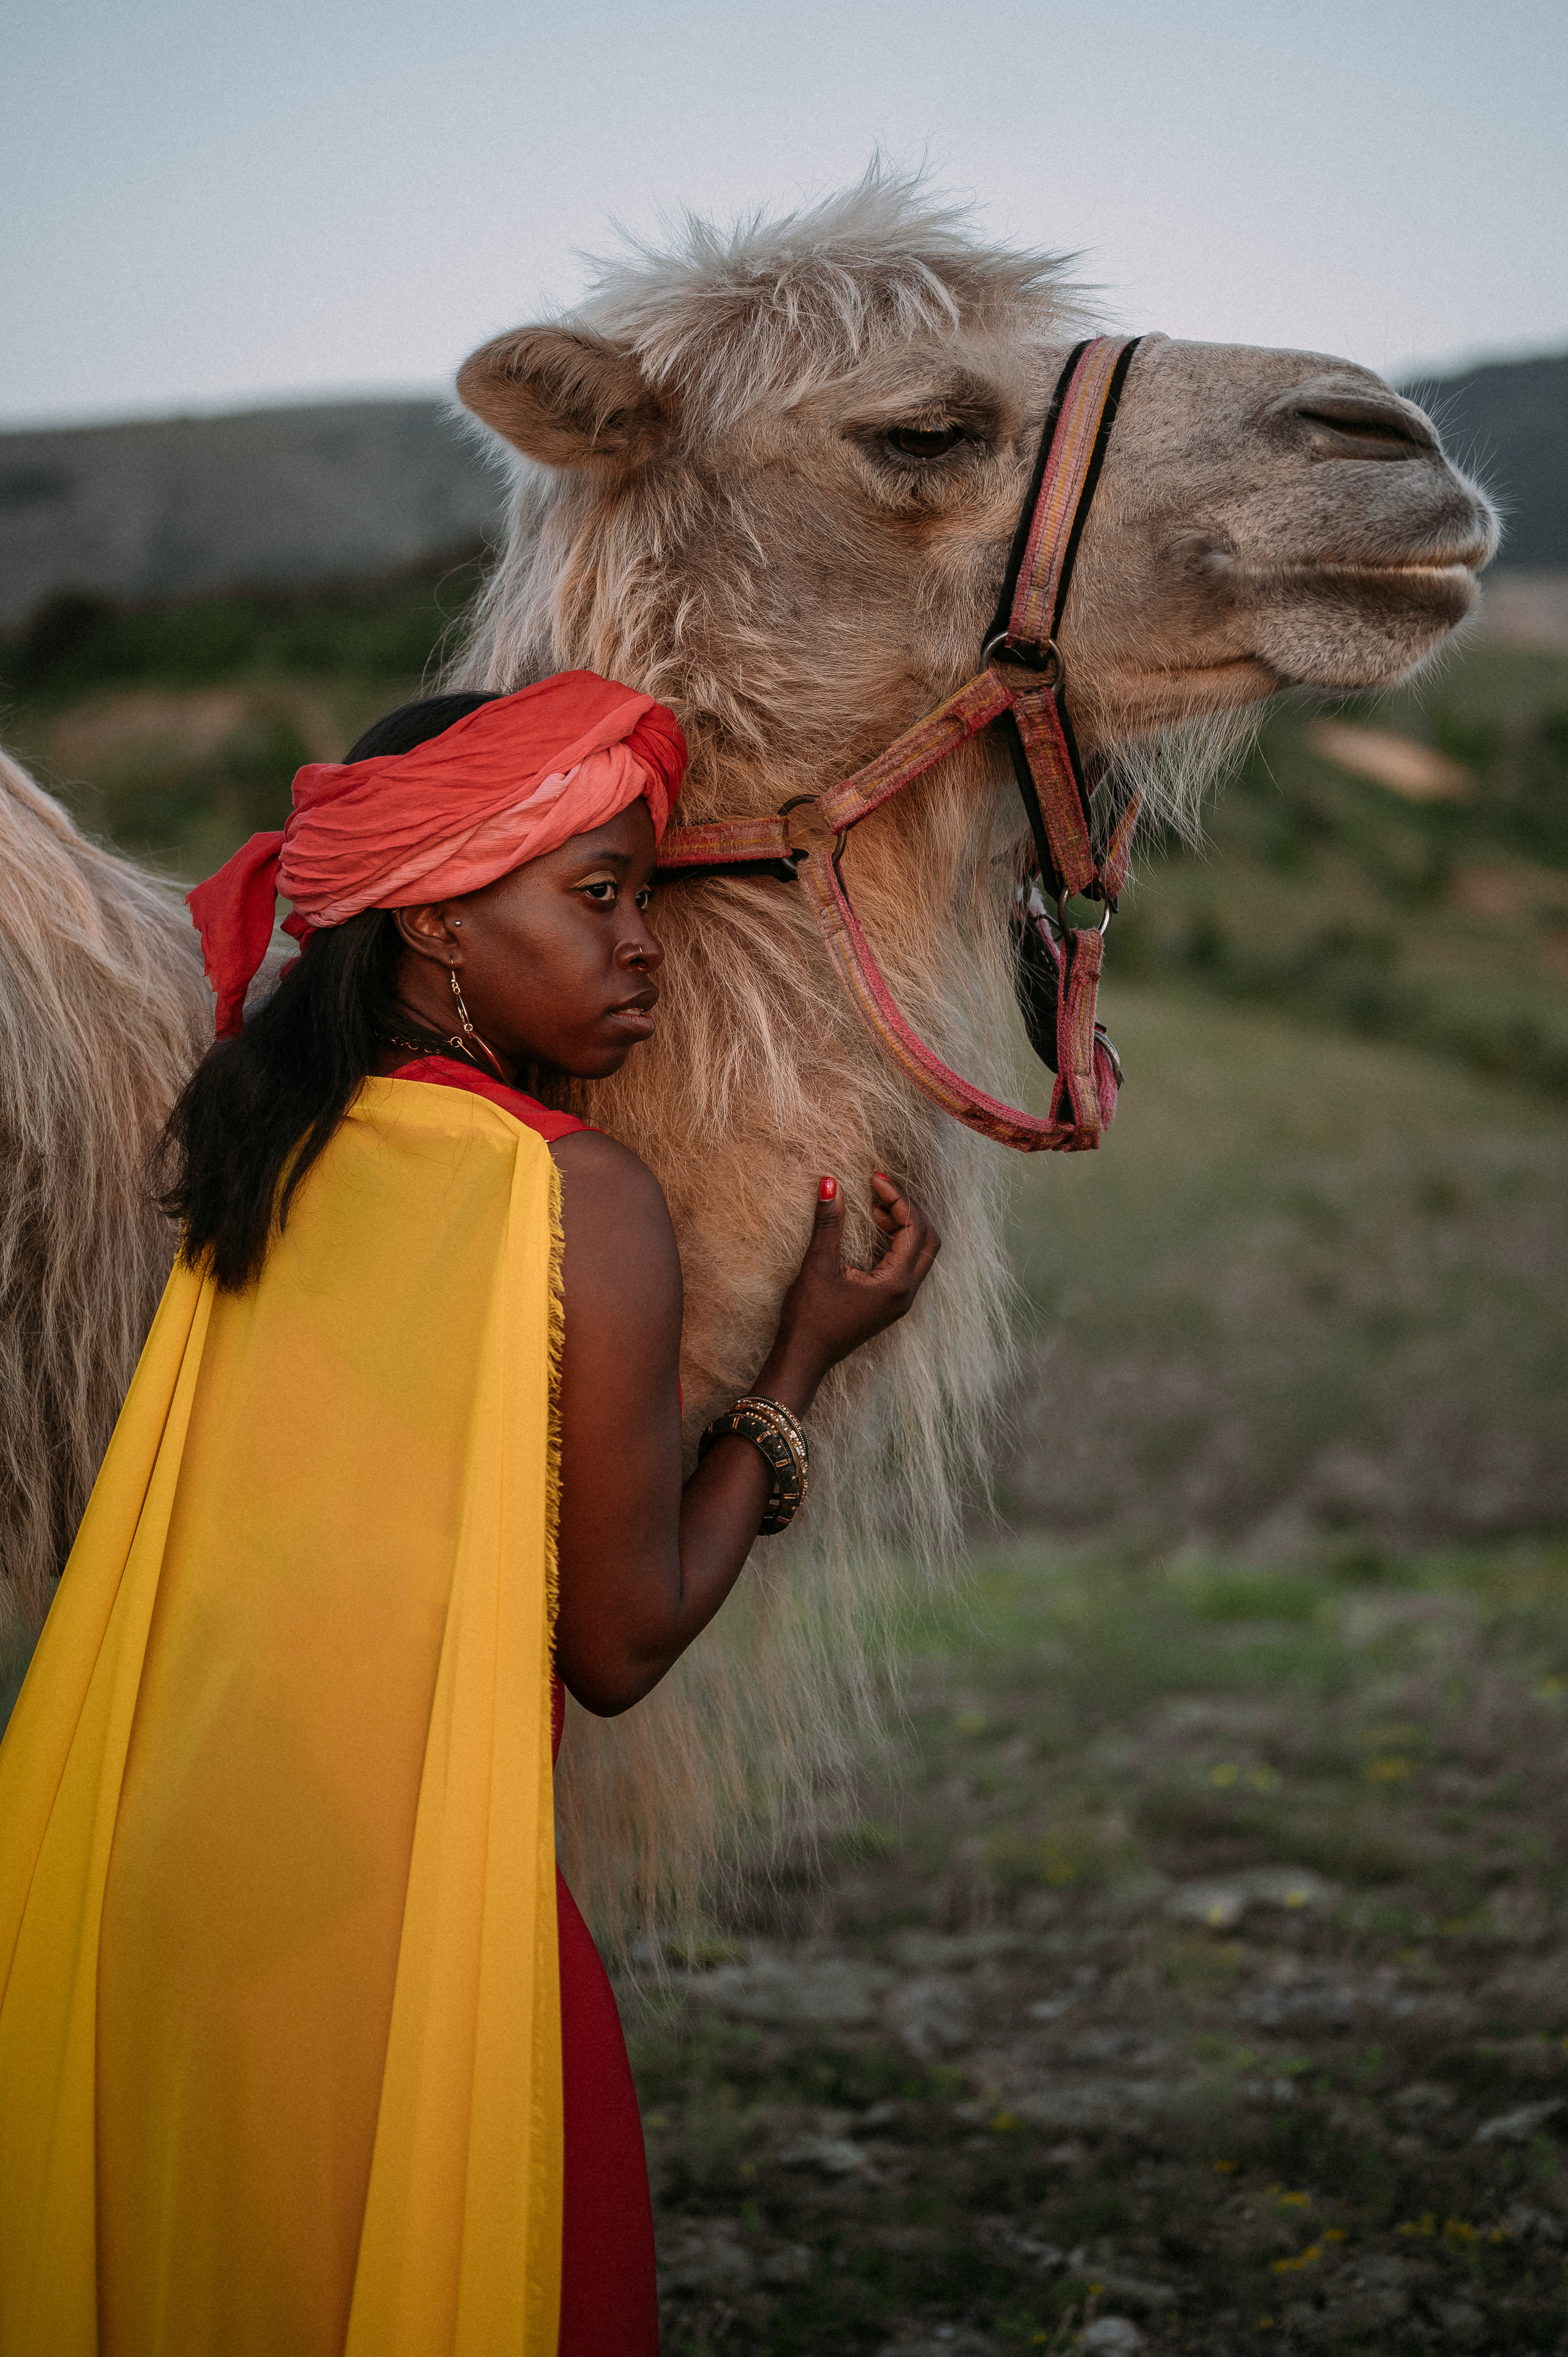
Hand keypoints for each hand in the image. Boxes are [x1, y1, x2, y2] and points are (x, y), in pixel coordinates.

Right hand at [755, 1172, 940, 1414]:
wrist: (804, 1357)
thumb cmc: (810, 1317)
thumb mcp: (818, 1265)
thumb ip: (828, 1223)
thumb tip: (830, 1184)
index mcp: (896, 1283)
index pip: (913, 1228)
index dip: (897, 1198)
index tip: (874, 1179)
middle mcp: (906, 1293)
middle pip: (929, 1239)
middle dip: (908, 1210)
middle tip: (880, 1192)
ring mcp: (901, 1300)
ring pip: (921, 1253)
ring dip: (904, 1226)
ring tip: (874, 1209)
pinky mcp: (890, 1304)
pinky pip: (907, 1265)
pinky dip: (897, 1243)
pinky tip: (872, 1232)